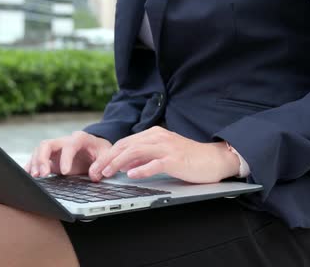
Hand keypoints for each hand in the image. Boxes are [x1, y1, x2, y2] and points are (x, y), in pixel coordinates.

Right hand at [25, 131, 111, 176]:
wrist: (96, 148)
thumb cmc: (100, 151)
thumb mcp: (106, 155)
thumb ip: (102, 164)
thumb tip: (94, 175)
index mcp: (79, 139)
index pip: (69, 146)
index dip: (65, 158)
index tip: (64, 172)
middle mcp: (64, 141)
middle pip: (47, 144)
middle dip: (42, 158)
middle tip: (43, 174)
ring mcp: (55, 149)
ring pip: (39, 151)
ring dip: (35, 163)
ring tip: (35, 176)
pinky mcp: (50, 157)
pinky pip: (37, 158)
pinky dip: (31, 165)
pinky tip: (28, 174)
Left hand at [88, 126, 239, 183]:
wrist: (214, 159)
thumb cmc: (188, 158)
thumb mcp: (161, 155)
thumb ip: (143, 158)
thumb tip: (124, 165)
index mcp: (152, 135)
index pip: (123, 143)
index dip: (107, 155)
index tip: (96, 167)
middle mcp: (157, 137)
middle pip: (125, 146)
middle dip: (107, 159)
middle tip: (95, 173)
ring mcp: (166, 147)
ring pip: (135, 152)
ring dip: (118, 163)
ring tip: (107, 173)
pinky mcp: (175, 159)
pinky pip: (155, 163)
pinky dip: (141, 169)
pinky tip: (131, 174)